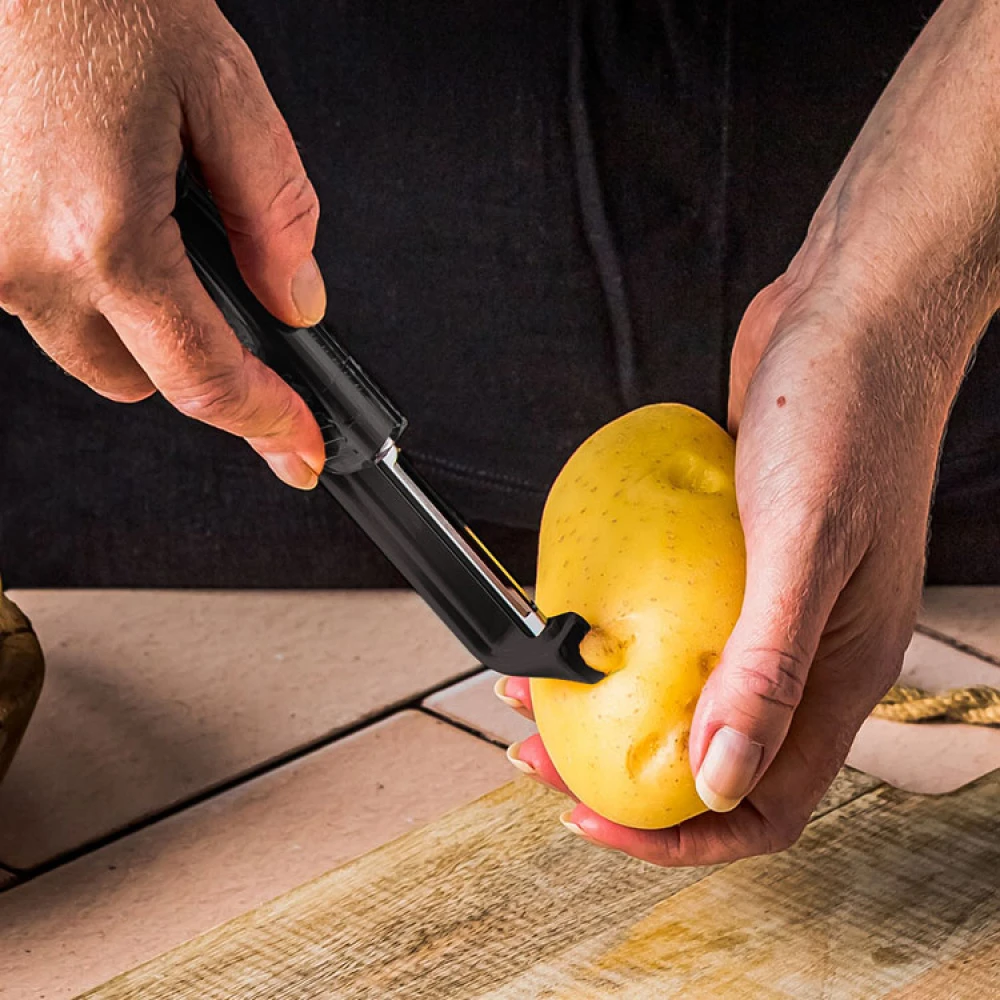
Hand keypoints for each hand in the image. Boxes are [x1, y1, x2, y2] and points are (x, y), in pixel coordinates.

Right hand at [0, 0, 325, 487]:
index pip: (203, 378)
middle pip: (141, 381)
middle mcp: (26, 260)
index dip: (265, 421)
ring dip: (135, 317)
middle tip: (225, 292)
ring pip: (88, 347)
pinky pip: (44, 302)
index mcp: (105, 234)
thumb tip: (297, 302)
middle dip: (193, 356)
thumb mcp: (225, 91)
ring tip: (150, 217)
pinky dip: (88, 282)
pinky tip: (103, 210)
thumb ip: (276, 214)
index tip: (299, 449)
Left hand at [500, 0, 999, 863]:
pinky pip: (674, 621)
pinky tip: (579, 615)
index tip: (592, 817)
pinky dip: (624, 633)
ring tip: (538, 687)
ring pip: (684, 687)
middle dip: (621, 769)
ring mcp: (766, 603)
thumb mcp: (804, 547)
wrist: (849, 320)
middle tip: (541, 751)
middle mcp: (803, 650)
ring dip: (613, 702)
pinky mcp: (733, 557)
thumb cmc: (849, 417)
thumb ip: (767, 668)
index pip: (762, 803)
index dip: (677, 834)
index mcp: (838, 673)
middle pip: (710, 753)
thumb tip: (719, 782)